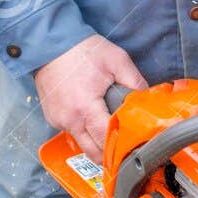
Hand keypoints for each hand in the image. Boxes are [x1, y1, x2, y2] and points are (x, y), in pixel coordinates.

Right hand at [33, 35, 147, 161]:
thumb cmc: (82, 50)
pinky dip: (83, 131)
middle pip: (94, 153)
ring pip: (82, 145)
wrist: (50, 44)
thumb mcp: (116, 60)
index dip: (121, 147)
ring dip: (96, 143)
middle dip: (110, 154)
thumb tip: (147, 99)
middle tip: (124, 149)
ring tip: (110, 133)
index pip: (106, 141)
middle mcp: (70, 120)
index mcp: (85, 108)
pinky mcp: (52, 119)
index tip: (133, 148)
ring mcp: (58, 121)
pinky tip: (91, 117)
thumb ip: (134, 82)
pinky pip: (72, 133)